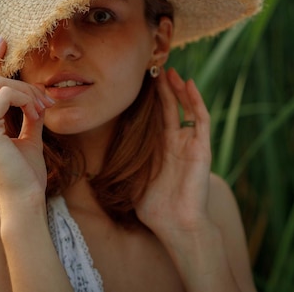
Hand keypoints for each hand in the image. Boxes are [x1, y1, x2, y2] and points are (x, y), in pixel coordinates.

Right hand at [0, 39, 54, 208]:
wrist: (25, 201)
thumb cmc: (26, 175)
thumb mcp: (29, 138)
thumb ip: (29, 116)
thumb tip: (37, 99)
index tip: (3, 43)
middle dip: (14, 74)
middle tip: (39, 88)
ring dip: (26, 92)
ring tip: (42, 109)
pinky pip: (4, 95)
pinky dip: (25, 99)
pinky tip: (37, 114)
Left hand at [136, 67, 212, 235]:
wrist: (176, 225)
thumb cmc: (154, 208)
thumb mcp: (131, 181)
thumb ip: (121, 168)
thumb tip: (91, 168)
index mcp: (160, 149)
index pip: (154, 118)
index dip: (149, 101)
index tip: (137, 83)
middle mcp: (176, 143)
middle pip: (170, 108)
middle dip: (162, 89)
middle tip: (152, 68)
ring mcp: (190, 144)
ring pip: (186, 109)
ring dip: (178, 89)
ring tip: (168, 71)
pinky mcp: (202, 147)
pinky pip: (201, 119)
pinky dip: (196, 100)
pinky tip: (188, 84)